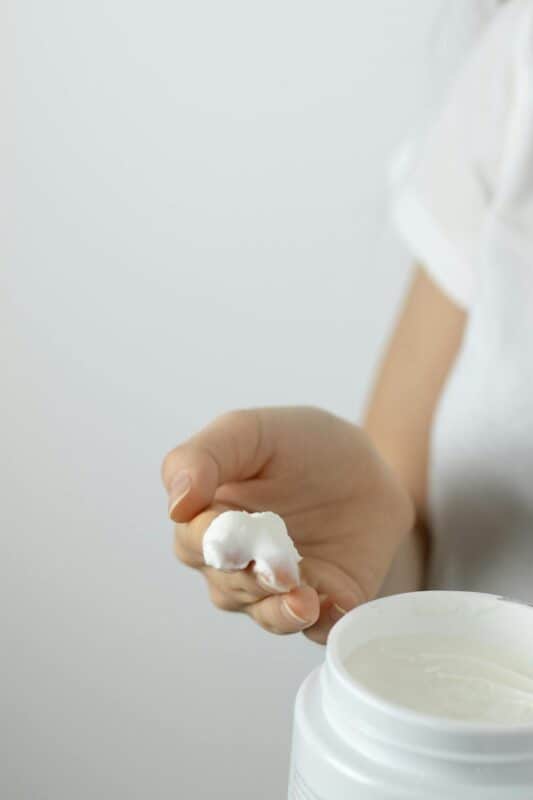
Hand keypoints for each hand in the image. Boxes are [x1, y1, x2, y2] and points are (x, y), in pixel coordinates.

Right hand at [161, 407, 413, 643]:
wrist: (370, 466)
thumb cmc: (301, 444)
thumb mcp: (249, 431)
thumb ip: (204, 456)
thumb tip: (176, 505)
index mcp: (210, 519)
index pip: (193, 541)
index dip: (209, 540)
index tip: (228, 532)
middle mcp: (237, 563)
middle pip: (226, 585)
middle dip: (248, 580)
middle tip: (277, 568)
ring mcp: (280, 588)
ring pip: (266, 614)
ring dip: (281, 610)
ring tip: (305, 600)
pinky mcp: (326, 604)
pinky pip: (320, 628)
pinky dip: (327, 621)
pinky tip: (337, 602)